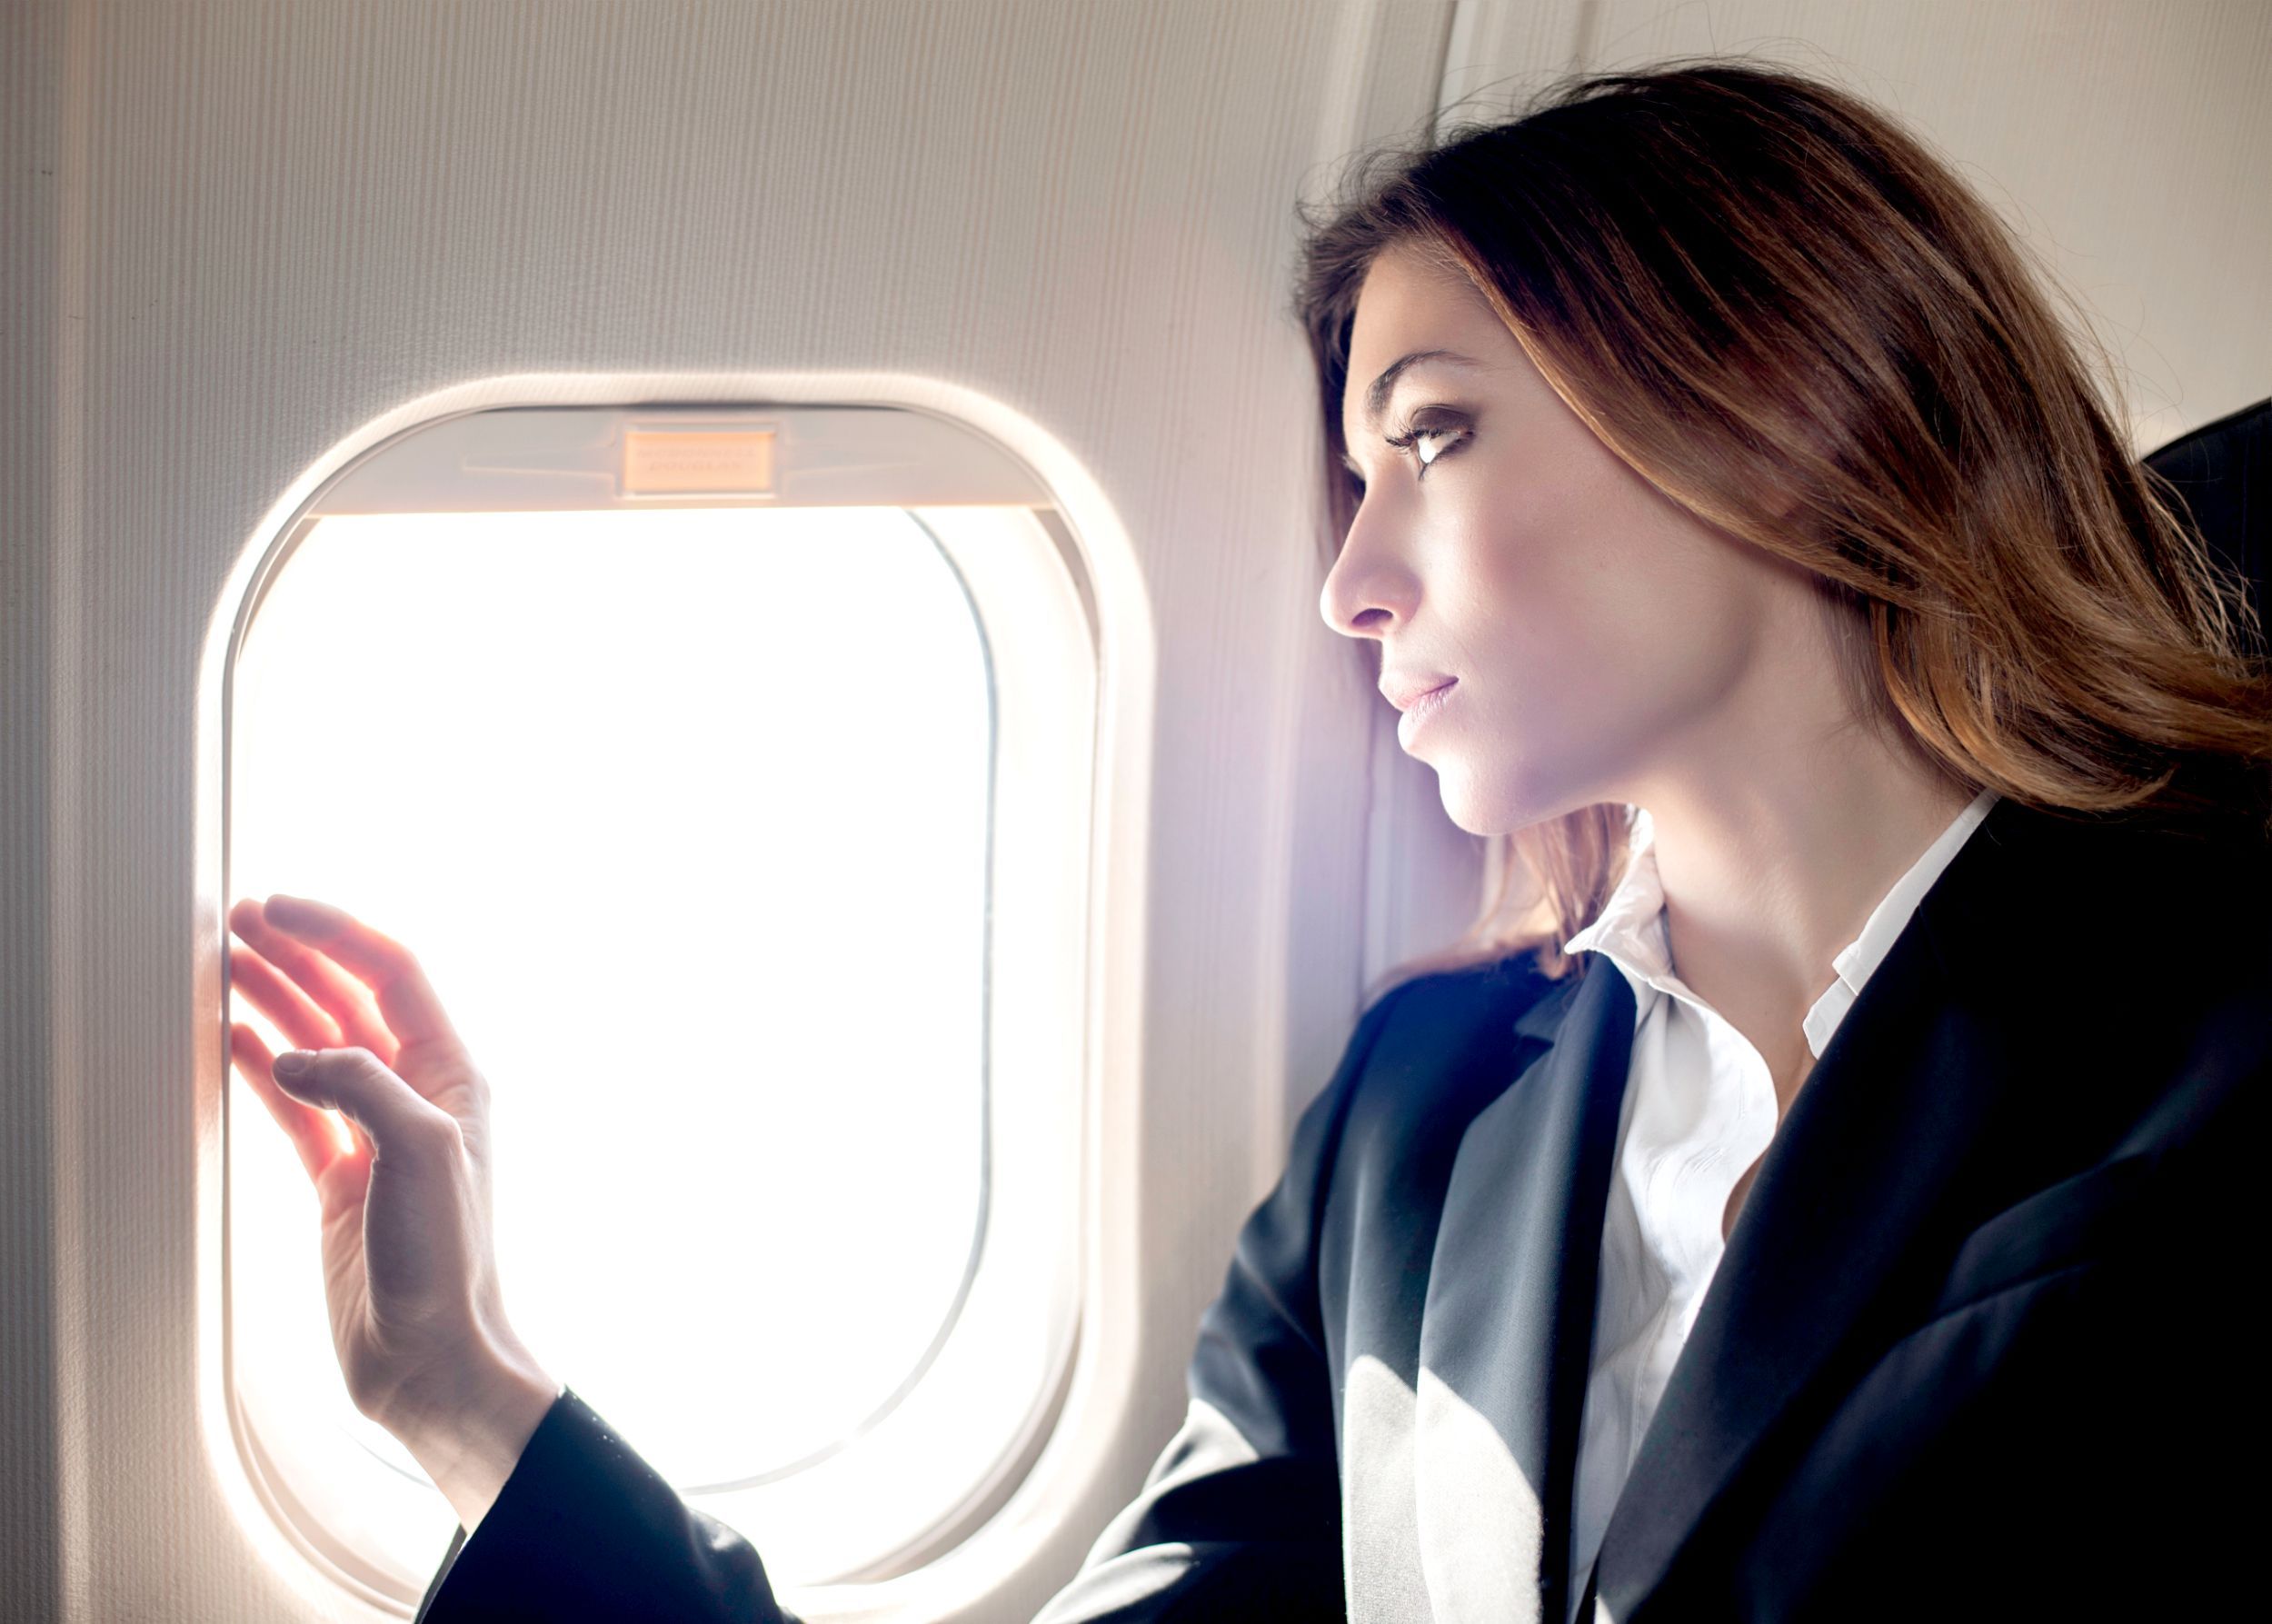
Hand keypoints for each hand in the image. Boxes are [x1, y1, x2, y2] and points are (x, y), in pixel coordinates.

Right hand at [226, 893, 560, 1531]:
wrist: (431, 1356)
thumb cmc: (447, 1259)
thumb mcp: (418, 1151)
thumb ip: (359, 1085)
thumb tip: (295, 1054)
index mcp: (453, 1076)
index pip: (393, 975)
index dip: (337, 933)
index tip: (278, 907)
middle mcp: (418, 1097)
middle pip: (351, 1000)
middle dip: (299, 956)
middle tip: (238, 921)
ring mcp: (377, 1136)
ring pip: (319, 1048)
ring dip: (276, 1003)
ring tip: (225, 963)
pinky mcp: (343, 1180)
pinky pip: (299, 1107)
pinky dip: (265, 1069)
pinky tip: (235, 1039)